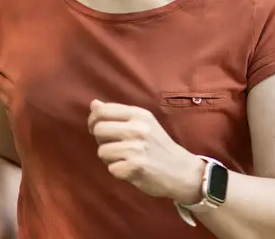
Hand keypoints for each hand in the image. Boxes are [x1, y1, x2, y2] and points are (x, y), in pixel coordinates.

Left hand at [88, 100, 203, 203]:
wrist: (181, 170)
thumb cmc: (158, 146)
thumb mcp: (143, 123)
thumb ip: (118, 114)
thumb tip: (94, 104)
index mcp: (140, 115)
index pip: (103, 111)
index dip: (94, 121)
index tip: (101, 130)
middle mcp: (138, 128)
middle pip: (99, 130)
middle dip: (102, 141)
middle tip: (117, 146)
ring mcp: (136, 148)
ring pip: (102, 151)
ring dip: (110, 159)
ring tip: (126, 158)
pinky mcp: (134, 167)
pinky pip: (110, 168)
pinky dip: (118, 171)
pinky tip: (131, 169)